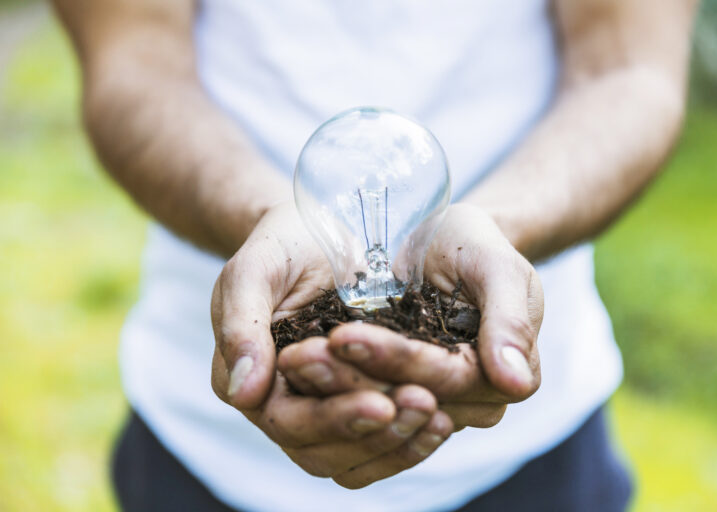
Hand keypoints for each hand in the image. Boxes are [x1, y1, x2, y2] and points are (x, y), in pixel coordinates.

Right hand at [210, 202, 452, 487]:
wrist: (319, 231)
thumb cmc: (284, 244)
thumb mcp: (256, 270)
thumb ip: (242, 325)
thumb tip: (243, 394)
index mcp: (254, 382)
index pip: (290, 422)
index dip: (335, 418)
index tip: (382, 403)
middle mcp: (286, 407)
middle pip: (325, 453)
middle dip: (376, 434)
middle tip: (423, 404)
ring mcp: (323, 411)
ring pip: (355, 459)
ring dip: (399, 443)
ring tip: (440, 416)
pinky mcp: (358, 402)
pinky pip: (380, 444)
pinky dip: (411, 440)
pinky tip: (444, 420)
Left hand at [278, 203, 543, 429]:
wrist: (438, 239)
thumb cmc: (470, 244)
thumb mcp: (496, 265)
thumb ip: (511, 319)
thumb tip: (515, 383)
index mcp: (497, 375)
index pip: (444, 379)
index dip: (395, 360)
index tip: (343, 334)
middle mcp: (465, 404)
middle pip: (405, 405)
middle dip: (351, 381)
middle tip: (298, 353)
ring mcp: (427, 407)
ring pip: (377, 423)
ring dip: (330, 397)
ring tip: (291, 360)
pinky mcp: (392, 402)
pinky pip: (359, 426)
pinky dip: (326, 405)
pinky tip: (294, 375)